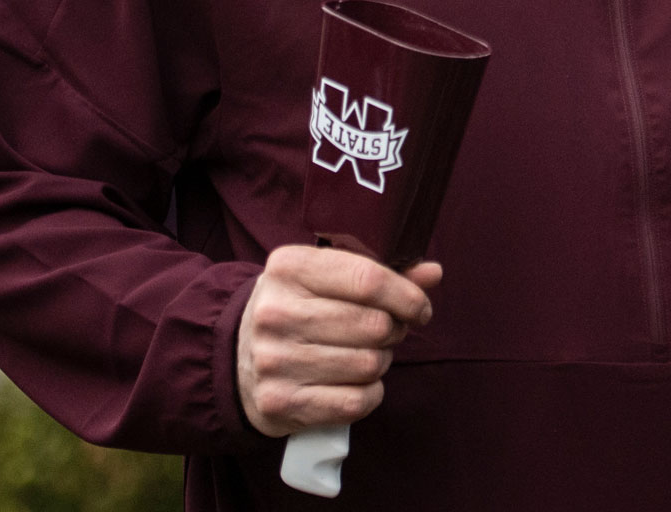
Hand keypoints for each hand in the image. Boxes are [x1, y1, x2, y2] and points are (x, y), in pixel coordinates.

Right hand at [236, 245, 440, 437]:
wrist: (238, 358)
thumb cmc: (299, 310)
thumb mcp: (328, 280)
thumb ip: (381, 275)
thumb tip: (433, 273)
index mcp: (289, 268)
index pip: (369, 279)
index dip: (408, 296)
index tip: (419, 308)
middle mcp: (276, 312)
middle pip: (374, 324)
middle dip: (394, 331)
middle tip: (386, 333)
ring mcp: (273, 360)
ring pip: (369, 364)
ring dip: (380, 362)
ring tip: (364, 355)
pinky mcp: (279, 402)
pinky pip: (355, 401)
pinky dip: (370, 394)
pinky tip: (356, 383)